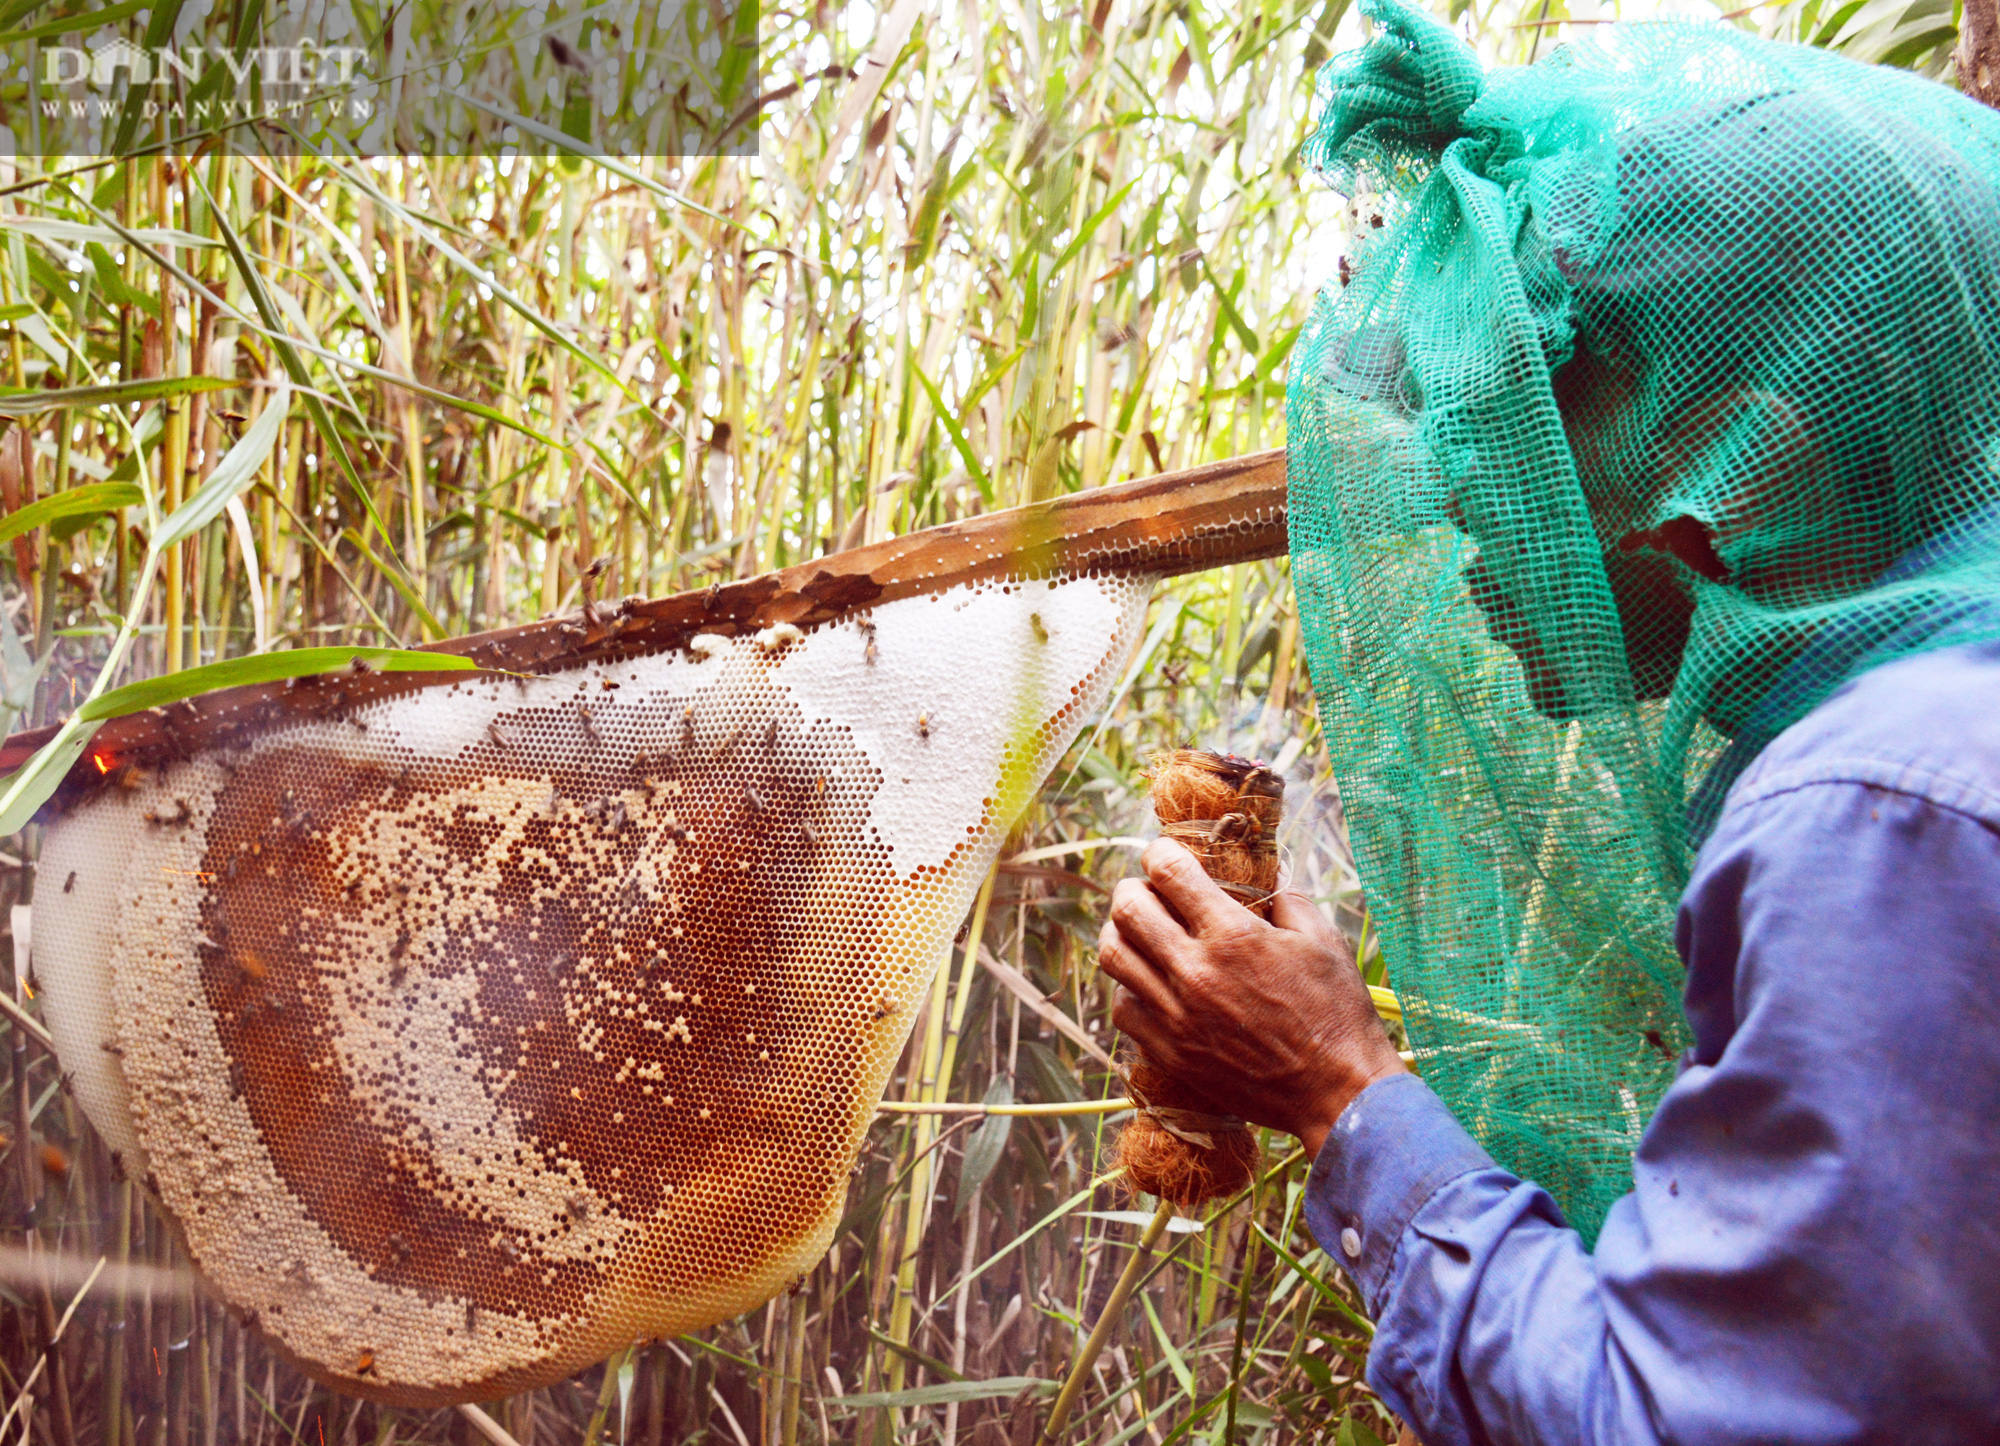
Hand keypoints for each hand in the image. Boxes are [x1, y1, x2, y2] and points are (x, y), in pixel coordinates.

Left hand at [1098, 838, 1406, 1158]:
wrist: (1337, 1093)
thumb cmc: (1336, 1014)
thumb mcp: (1323, 941)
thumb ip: (1287, 901)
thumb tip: (1264, 883)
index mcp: (1233, 935)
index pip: (1169, 872)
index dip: (1159, 853)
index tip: (1162, 854)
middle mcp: (1195, 971)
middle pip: (1128, 909)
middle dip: (1132, 888)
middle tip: (1147, 890)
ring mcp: (1177, 1015)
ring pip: (1113, 956)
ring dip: (1120, 933)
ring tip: (1139, 933)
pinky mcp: (1171, 1052)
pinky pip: (1123, 1009)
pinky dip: (1129, 988)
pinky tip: (1150, 984)